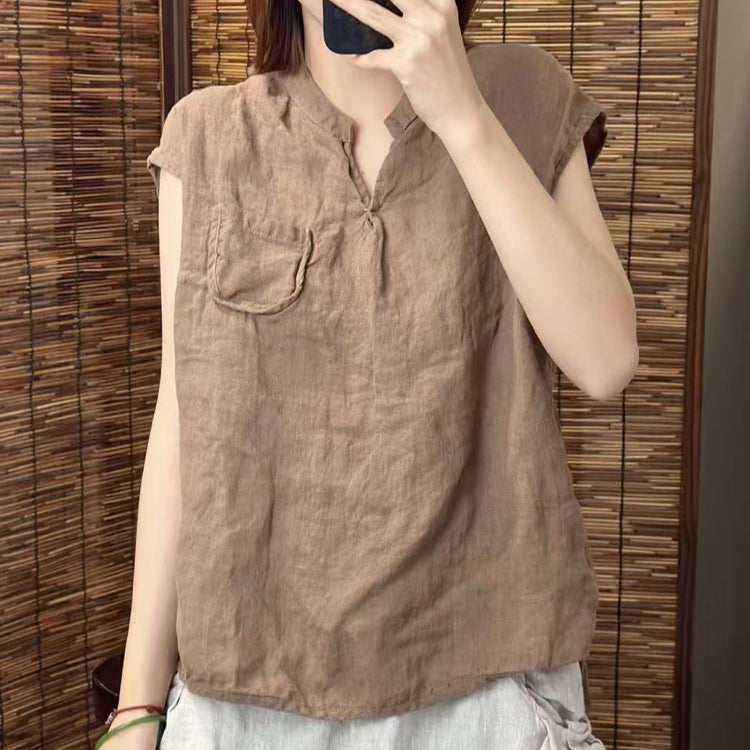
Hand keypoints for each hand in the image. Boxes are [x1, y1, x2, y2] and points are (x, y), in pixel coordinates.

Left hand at [326, 0, 485, 135]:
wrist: (461, 110)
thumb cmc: (448, 74)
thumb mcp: (442, 33)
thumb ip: (420, 14)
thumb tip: (384, 8)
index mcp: (442, 4)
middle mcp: (432, 16)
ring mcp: (419, 39)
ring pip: (373, 14)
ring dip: (347, 5)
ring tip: (331, 0)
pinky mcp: (407, 64)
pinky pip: (372, 57)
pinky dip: (358, 57)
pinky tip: (348, 55)